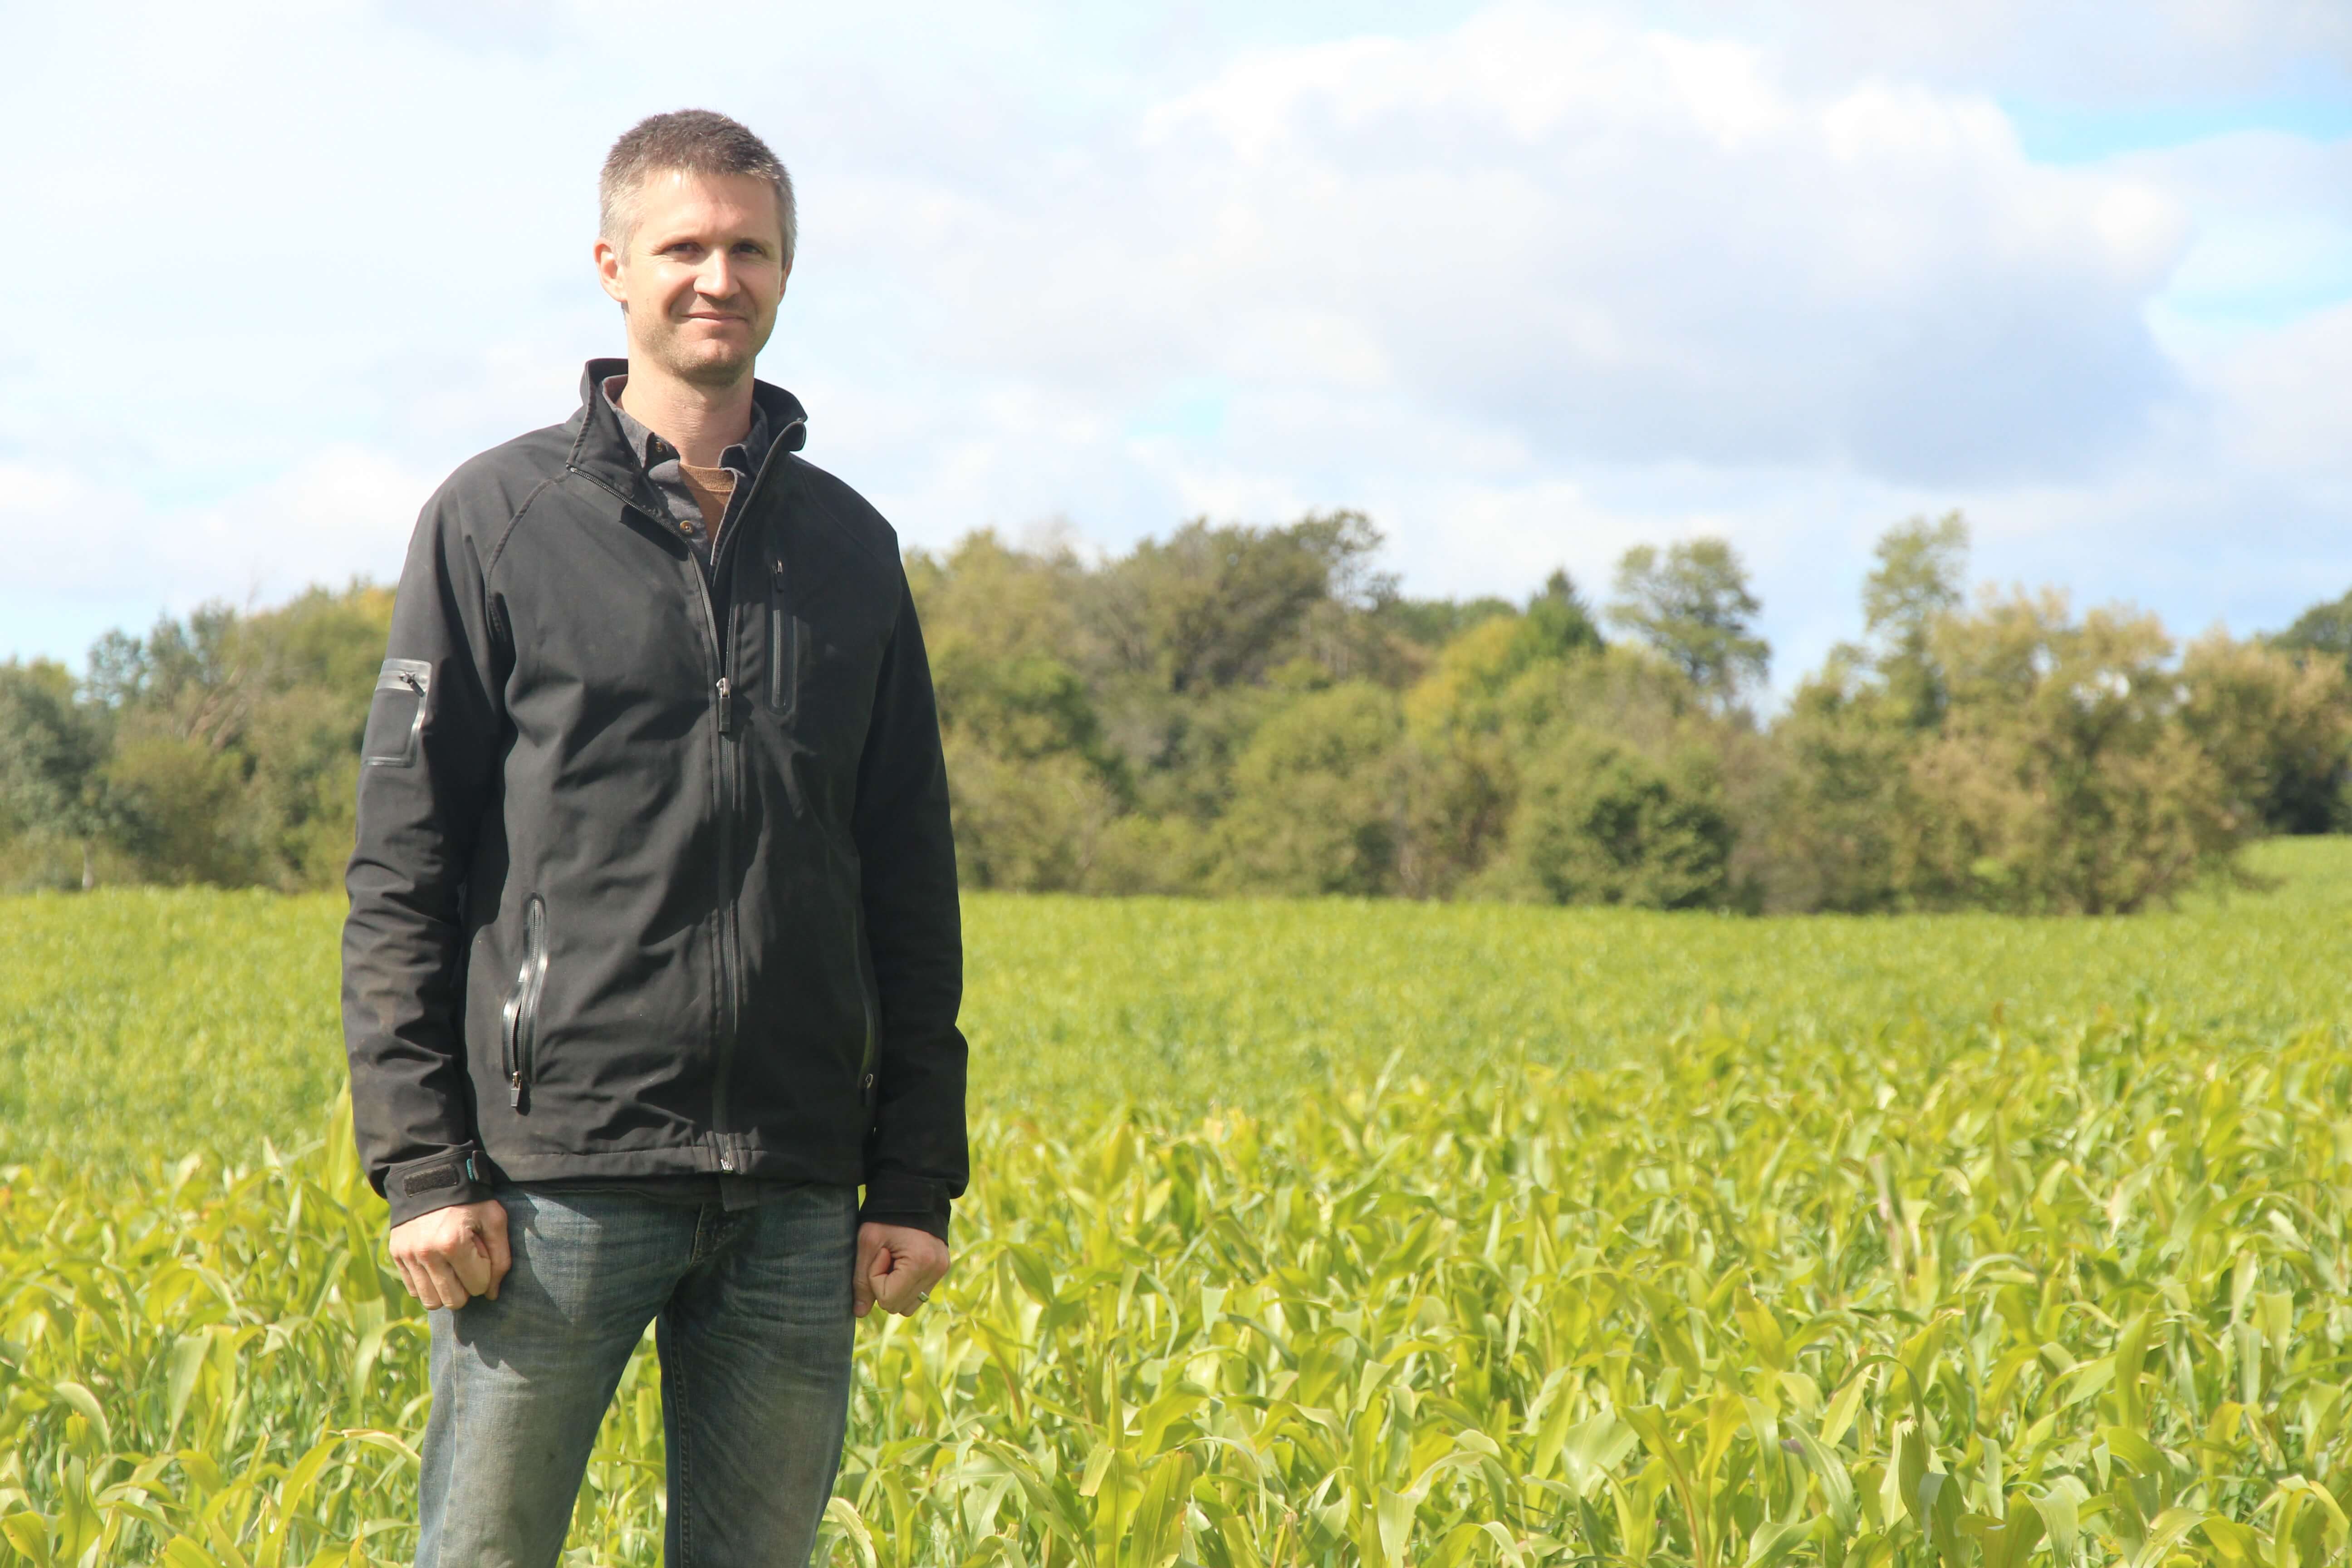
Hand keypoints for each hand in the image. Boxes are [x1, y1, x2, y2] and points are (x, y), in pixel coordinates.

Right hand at [389, 1199, 510, 1309]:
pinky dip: (428, 1284)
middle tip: (468, 1263)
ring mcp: (408, 1256)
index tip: (482, 1252)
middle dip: (467, 1287)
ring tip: (452, 1267)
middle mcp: (426, 1253)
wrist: (432, 1176)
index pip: (478, 1286)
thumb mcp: (494, 1220)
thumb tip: (492, 1295)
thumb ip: (500, 1258)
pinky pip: (413, 1290)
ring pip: (431, 1301)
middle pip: (454, 1300)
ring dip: (446, 1290)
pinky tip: (436, 1265)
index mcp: (453, 1243)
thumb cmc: (471, 1200)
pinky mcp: (396, 1255)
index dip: (486, 1272)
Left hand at [855, 1221, 948, 1318]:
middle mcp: (936, 1270)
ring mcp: (941, 1271)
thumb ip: (861, 1280)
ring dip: (896, 1289)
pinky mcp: (941, 1270)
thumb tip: (860, 1313)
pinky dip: (906, 1285)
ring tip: (895, 1262)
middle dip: (885, 1287)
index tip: (880, 1254)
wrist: (913, 1193)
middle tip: (886, 1258)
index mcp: (920, 1263)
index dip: (875, 1279)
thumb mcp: (868, 1243)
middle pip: (898, 1307)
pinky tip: (904, 1263)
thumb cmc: (886, 1216)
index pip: (887, 1299)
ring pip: (909, 1305)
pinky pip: (919, 1294)